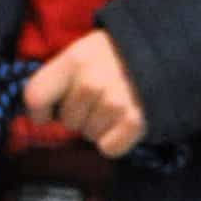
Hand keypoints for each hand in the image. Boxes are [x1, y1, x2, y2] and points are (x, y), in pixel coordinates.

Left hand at [23, 32, 145, 157]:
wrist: (165, 54)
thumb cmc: (115, 57)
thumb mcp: (83, 52)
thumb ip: (59, 78)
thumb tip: (41, 114)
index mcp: (74, 59)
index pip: (35, 96)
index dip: (39, 111)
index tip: (47, 114)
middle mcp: (91, 81)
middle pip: (66, 122)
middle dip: (78, 116)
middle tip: (96, 100)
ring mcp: (114, 102)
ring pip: (88, 136)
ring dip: (98, 127)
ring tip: (114, 106)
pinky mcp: (135, 121)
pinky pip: (109, 149)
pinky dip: (116, 141)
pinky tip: (124, 121)